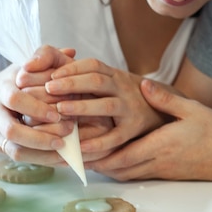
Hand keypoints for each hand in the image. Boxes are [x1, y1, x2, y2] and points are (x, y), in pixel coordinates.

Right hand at [0, 45, 76, 163]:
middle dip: (41, 135)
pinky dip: (41, 160)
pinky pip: (19, 158)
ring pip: (14, 150)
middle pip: (12, 131)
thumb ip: (47, 57)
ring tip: (66, 149)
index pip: (15, 100)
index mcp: (1, 89)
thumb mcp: (26, 64)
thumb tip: (71, 51)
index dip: (36, 108)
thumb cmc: (13, 80)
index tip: (59, 113)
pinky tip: (62, 157)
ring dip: (42, 152)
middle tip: (67, 132)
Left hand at [44, 59, 168, 158]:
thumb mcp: (114, 83)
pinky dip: (97, 142)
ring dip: (82, 107)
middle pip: (98, 81)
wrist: (163, 113)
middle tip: (48, 89)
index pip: (94, 65)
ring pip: (106, 106)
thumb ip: (89, 77)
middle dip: (72, 83)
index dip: (72, 68)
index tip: (52, 74)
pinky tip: (79, 146)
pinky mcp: (134, 130)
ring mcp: (130, 109)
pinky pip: (115, 137)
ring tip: (60, 111)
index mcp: (116, 76)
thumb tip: (53, 70)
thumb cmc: (128, 99)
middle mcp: (123, 89)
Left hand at [86, 79, 211, 180]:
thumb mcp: (192, 110)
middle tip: (76, 154)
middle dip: (96, 162)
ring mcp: (162, 170)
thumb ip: (165, 99)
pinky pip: (138, 174)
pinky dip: (122, 169)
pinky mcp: (167, 173)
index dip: (99, 152)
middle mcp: (158, 162)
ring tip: (88, 157)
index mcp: (161, 145)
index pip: (122, 154)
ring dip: (107, 167)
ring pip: (126, 174)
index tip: (80, 145)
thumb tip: (144, 85)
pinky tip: (115, 161)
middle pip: (119, 168)